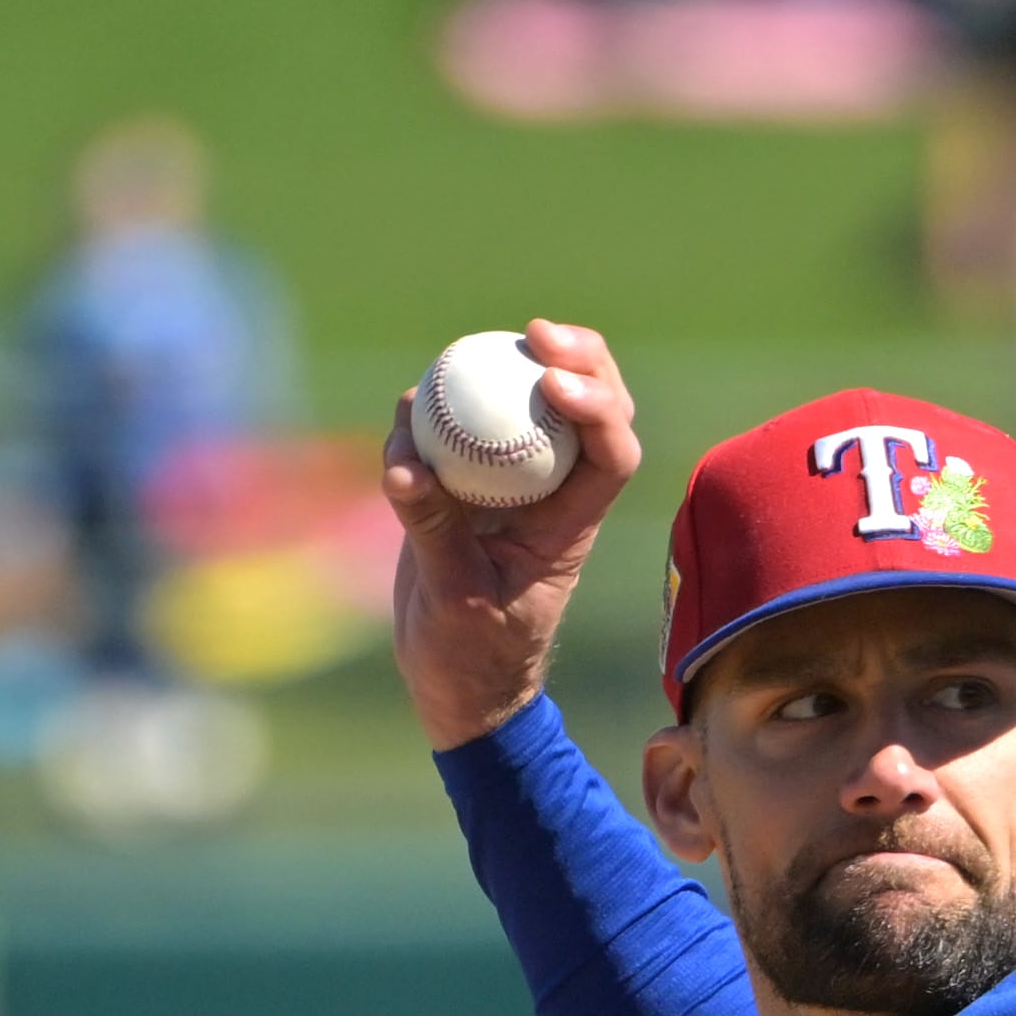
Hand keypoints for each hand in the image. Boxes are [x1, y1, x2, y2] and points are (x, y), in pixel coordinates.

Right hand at [387, 321, 650, 753]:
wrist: (455, 682)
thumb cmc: (472, 657)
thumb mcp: (455, 598)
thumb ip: (433, 531)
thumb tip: (404, 466)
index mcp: (572, 523)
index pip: (611, 453)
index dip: (599, 407)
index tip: (554, 381)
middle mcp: (550, 491)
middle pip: (588, 406)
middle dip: (576, 357)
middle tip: (534, 333)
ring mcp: (509, 481)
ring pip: (527, 403)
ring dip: (504, 366)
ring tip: (456, 355)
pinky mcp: (464, 481)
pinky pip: (458, 426)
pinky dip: (435, 408)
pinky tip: (409, 406)